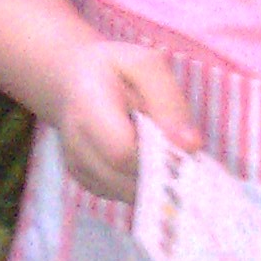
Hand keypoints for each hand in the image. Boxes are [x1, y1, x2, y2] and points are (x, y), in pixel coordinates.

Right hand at [55, 38, 201, 200]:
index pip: (123, 151)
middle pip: (128, 179)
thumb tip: (191, 145)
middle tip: (178, 147)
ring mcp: (79, 170)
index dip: (158, 154)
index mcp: (87, 109)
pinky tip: (146, 157)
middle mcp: (77, 147)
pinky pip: (123, 194)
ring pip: (129, 193)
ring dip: (154, 178)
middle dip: (162, 169)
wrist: (69, 80)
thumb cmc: (112, 69)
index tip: (182, 144)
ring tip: (161, 148)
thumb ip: (169, 102)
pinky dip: (142, 181)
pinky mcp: (87, 184)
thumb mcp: (146, 65)